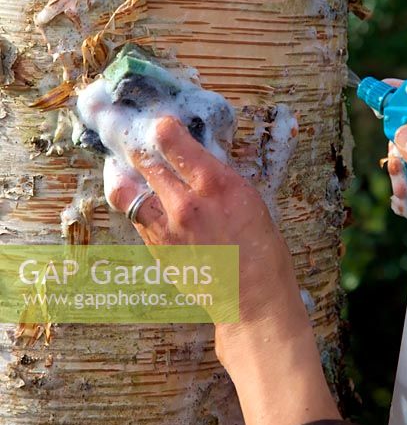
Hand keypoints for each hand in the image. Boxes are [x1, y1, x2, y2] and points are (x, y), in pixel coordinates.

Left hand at [106, 115, 339, 424]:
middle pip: (144, 162)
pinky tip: (147, 202)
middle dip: (140, 149)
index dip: (164, 128)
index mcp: (215, 185)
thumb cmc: (261, 248)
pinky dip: (139, 205)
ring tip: (128, 170)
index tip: (162, 125)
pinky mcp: (156, 249)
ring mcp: (165, 229)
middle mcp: (185, 204)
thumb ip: (216, 177)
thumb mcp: (248, 198)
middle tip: (139, 143)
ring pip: (127, 191)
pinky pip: (137, 218)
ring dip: (128, 176)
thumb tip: (194, 158)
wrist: (252, 300)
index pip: (173, 142)